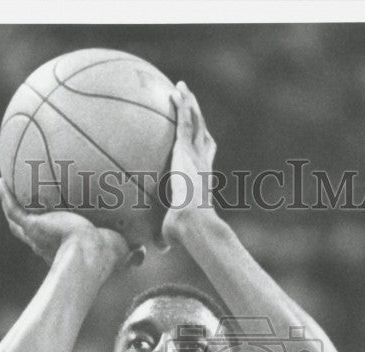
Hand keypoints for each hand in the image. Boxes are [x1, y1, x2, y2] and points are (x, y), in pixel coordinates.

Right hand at [0, 179, 142, 269]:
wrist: (88, 256)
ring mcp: (37, 234)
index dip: (52, 233)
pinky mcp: (32, 226)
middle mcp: (47, 243)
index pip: (55, 241)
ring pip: (17, 219)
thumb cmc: (105, 258)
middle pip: (30, 231)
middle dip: (26, 220)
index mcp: (64, 249)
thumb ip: (131, 252)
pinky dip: (5, 195)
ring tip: (3, 186)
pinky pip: (14, 208)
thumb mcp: (121, 252)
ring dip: (9, 203)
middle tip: (23, 206)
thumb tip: (144, 253)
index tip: (53, 226)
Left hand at [161, 82, 217, 246]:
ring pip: (195, 123)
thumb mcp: (172, 231)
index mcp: (201, 178)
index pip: (205, 158)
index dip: (204, 147)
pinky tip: (176, 91)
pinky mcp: (187, 150)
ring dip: (190, 104)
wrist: (193, 223)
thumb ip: (166, 236)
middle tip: (191, 104)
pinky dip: (182, 106)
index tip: (201, 138)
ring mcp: (196, 155)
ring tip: (182, 89)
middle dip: (198, 118)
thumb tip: (159, 250)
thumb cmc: (185, 232)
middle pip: (203, 134)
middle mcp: (202, 163)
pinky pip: (185, 122)